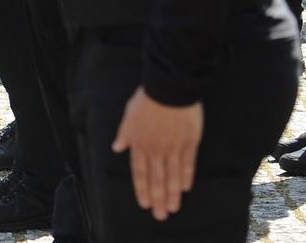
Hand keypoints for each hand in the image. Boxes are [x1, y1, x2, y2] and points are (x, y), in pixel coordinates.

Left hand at [111, 88, 202, 221]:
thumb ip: (124, 134)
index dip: (142, 189)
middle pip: (156, 178)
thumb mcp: (128, 115)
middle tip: (160, 216)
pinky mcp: (189, 142)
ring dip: (172, 193)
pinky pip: (187, 163)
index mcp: (139, 143)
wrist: (168, 89)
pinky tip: (185, 188)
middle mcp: (155, 149)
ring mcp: (173, 147)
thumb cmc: (146, 100)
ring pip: (172, 175)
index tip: (144, 204)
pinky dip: (186, 176)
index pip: (139, 172)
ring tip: (173, 208)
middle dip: (158, 199)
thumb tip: (116, 148)